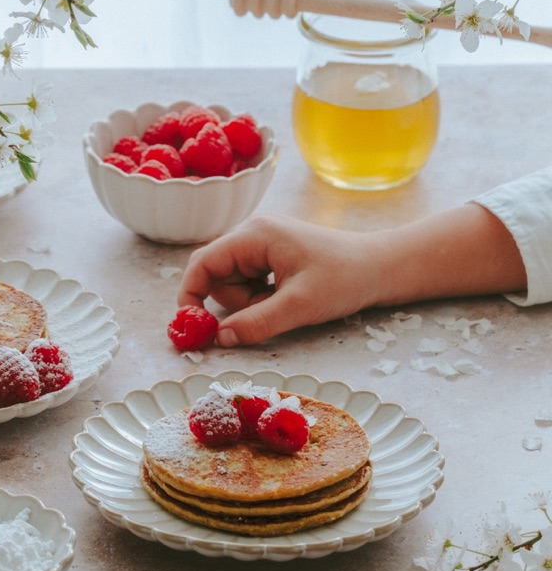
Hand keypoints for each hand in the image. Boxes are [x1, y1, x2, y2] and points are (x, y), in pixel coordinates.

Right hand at [177, 213, 382, 346]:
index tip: (192, 327)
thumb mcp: (299, 307)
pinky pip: (247, 279)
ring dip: (249, 301)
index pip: (202, 262)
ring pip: (231, 280)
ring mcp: (261, 240)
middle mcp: (252, 231)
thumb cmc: (343, 280)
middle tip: (266, 313)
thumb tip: (219, 339)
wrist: (379, 267)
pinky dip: (260, 295)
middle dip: (234, 301)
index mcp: (254, 234)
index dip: (190, 294)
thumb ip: (256, 323)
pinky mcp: (270, 253)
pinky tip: (287, 296)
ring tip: (285, 303)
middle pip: (216, 273)